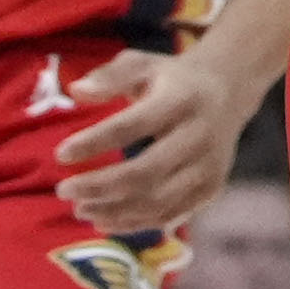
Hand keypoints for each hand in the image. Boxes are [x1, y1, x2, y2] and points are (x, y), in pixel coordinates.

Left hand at [50, 43, 253, 233]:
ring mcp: (209, 165)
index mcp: (182, 99)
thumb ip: (109, 77)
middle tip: (64, 190)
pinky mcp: (212, 187)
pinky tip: (105, 221)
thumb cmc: (172, 79)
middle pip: (145, 172)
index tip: (60, 154)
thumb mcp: (143, 65)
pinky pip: (169, 214)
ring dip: (112, 210)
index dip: (95, 142)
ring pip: (157, 201)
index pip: (133, 125)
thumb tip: (76, 91)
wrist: (229, 90)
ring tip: (80, 208)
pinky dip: (134, 223)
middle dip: (99, 186)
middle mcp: (200, 135)